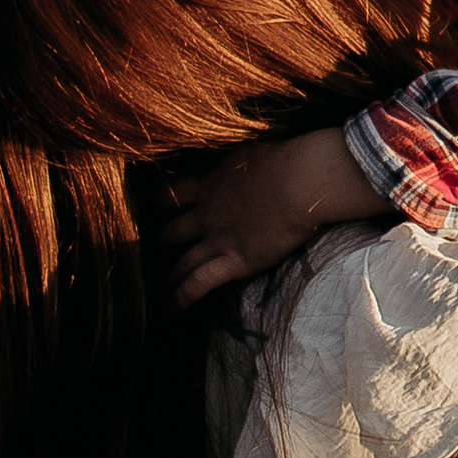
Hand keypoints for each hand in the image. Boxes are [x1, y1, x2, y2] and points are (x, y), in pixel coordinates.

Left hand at [162, 123, 389, 306]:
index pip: (173, 194)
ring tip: (166, 285)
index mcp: (211, 184)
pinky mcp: (234, 261)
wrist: (300, 181)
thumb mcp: (250, 150)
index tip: (157, 208)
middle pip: (173, 231)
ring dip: (172, 275)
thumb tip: (242, 155)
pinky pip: (199, 283)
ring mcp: (218, 239)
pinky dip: (183, 296)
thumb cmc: (286, 160)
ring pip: (183, 262)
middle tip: (159, 251)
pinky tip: (174, 306)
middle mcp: (208, 214)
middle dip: (163, 241)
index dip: (162, 203)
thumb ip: (238, 159)